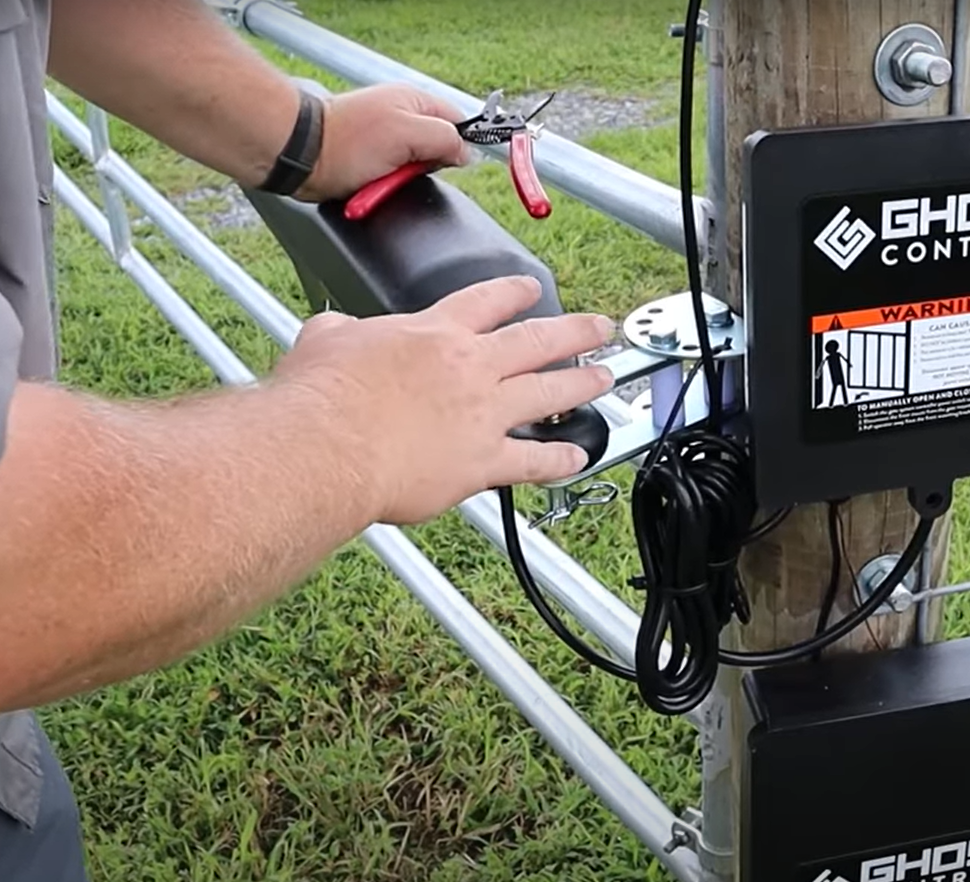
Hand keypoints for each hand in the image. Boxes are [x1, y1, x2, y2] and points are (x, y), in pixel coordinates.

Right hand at [270, 276, 614, 524]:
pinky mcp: (483, 461)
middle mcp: (469, 367)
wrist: (327, 446)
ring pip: (548, 392)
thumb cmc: (319, 398)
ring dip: (582, 385)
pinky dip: (558, 461)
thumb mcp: (324, 340)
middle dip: (575, 331)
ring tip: (605, 379)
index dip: (513, 291)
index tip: (531, 288)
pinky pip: (533, 461)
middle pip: (536, 340)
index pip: (484, 301)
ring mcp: (483, 414)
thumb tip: (336, 328)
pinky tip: (576, 458)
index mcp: (432, 334)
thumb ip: (342, 331)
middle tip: (598, 327)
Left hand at [296, 83, 471, 201]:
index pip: (457, 121)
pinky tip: (375, 183)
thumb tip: (467, 152)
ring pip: (417, 167)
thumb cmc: (348, 141)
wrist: (303, 157)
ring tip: (384, 175)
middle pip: (439, 148)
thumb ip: (445, 138)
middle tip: (407, 166)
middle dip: (428, 165)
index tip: (451, 161)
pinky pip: (395, 177)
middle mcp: (402, 116)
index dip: (459, 144)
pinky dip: (387, 185)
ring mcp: (387, 138)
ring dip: (404, 179)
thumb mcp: (408, 134)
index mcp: (414, 100)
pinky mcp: (373, 159)